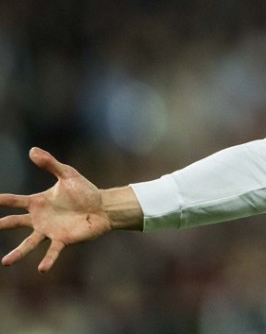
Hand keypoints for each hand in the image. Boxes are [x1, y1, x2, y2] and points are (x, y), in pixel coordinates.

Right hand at [0, 147, 112, 271]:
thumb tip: (32, 150)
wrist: (102, 206)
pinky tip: (41, 269)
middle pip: (15, 223)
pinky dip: (47, 260)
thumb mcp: (67, 174)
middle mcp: (40, 219)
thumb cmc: (84, 191)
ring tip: (5, 262)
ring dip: (18, 253)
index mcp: (38, 202)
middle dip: (1, 225)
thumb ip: (50, 164)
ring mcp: (50, 230)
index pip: (15, 201)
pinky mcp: (63, 239)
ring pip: (29, 243)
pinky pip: (53, 251)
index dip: (2, 200)